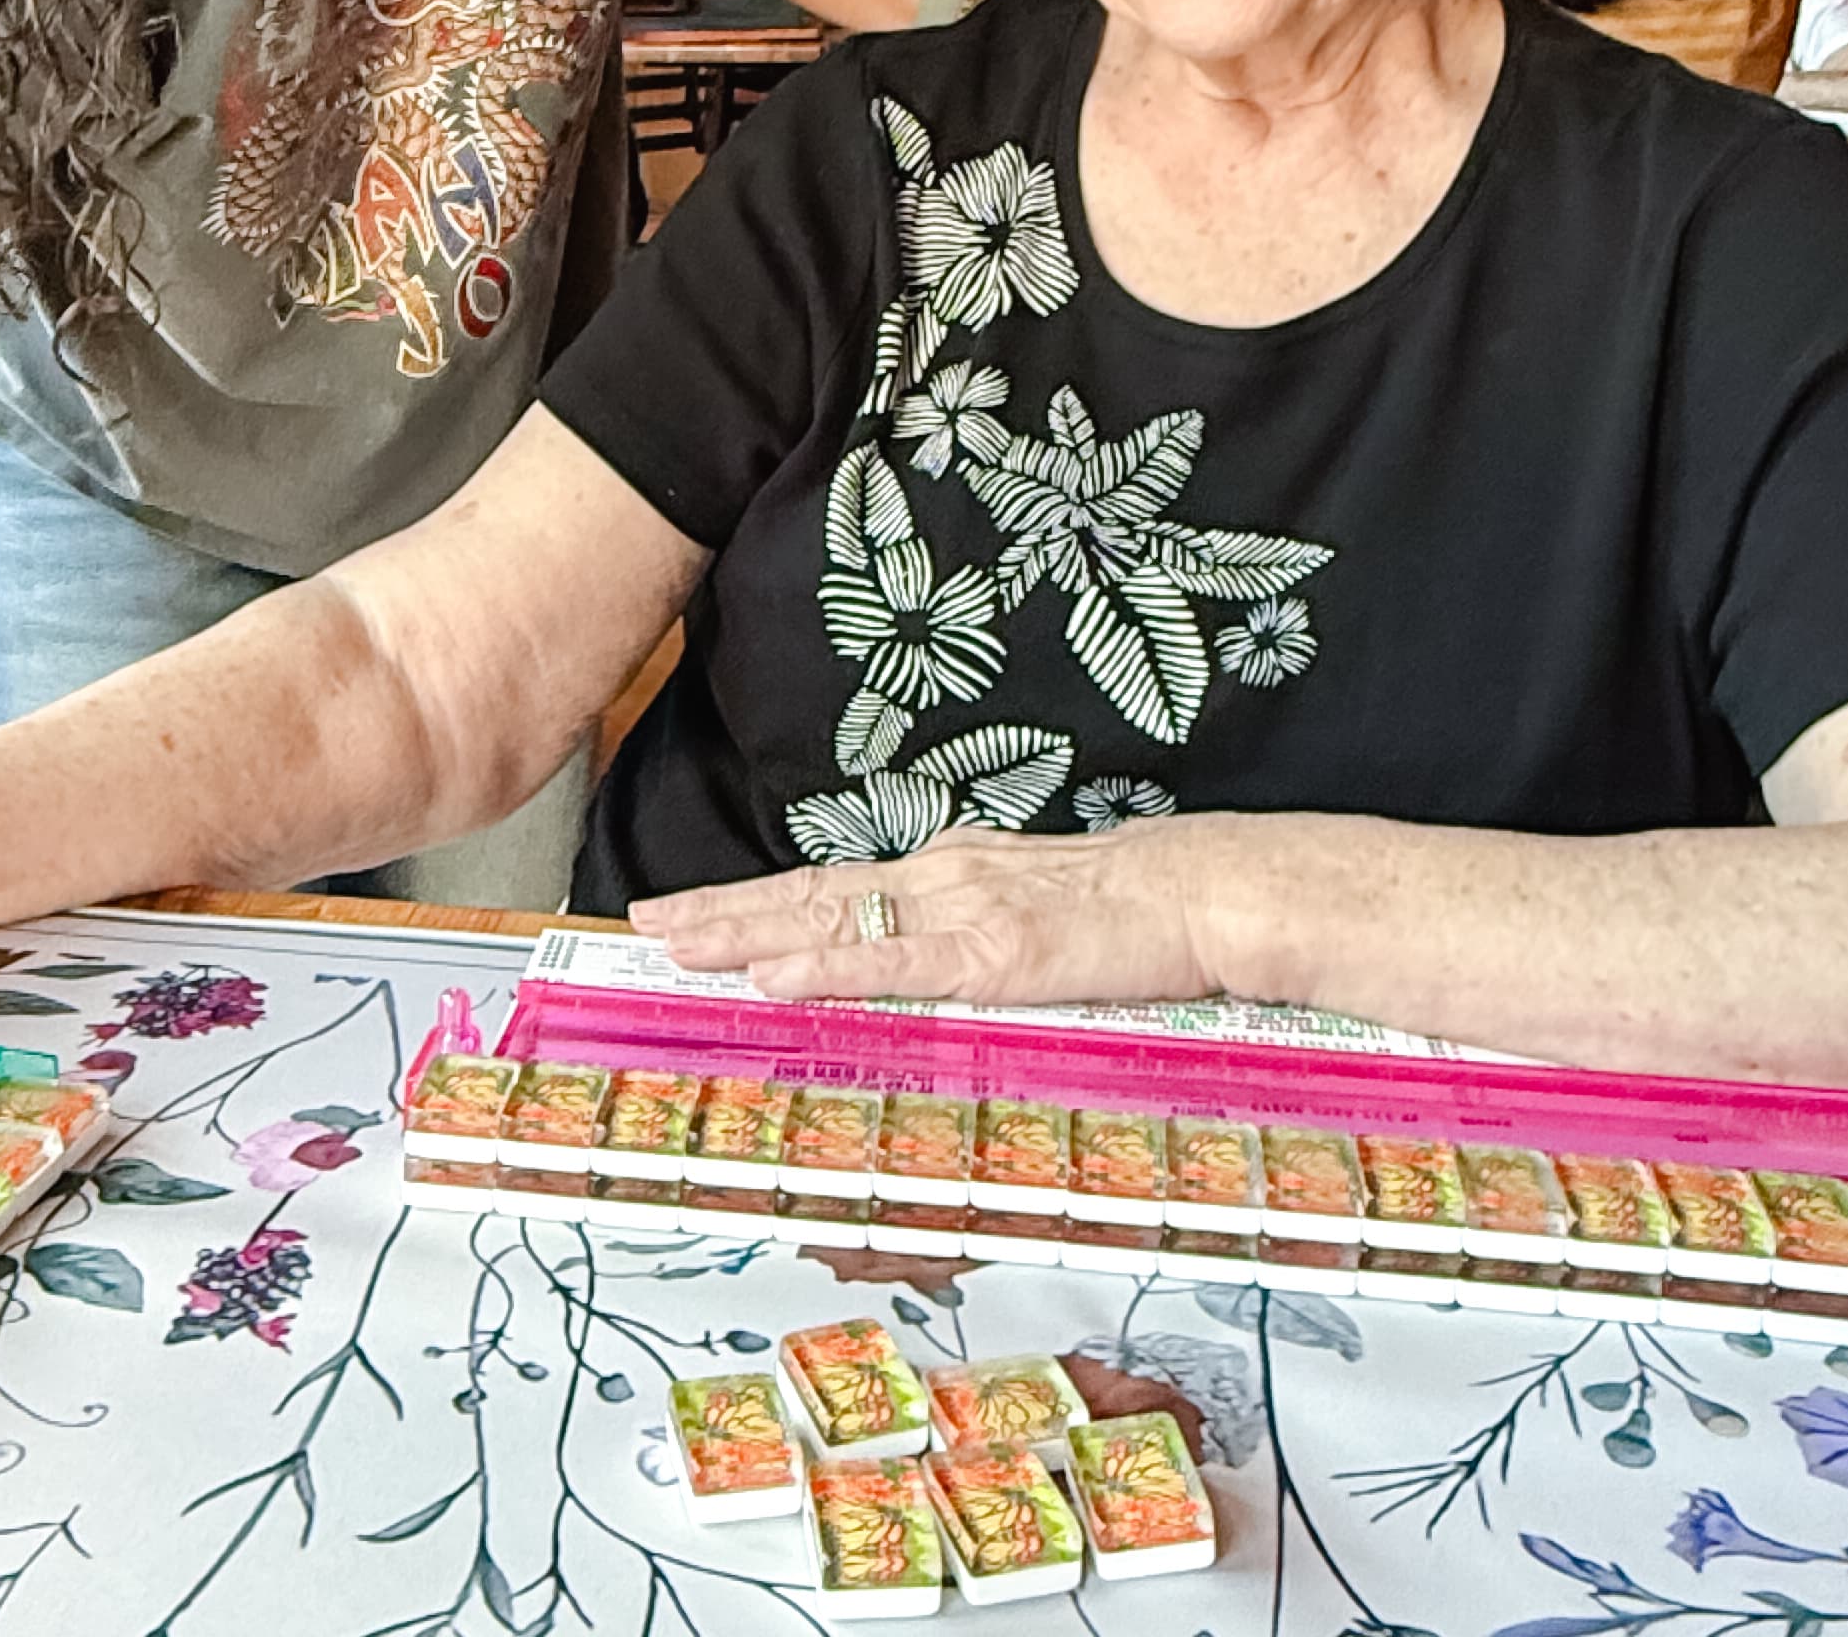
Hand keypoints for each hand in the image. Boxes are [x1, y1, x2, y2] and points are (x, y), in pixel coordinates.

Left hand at [630, 824, 1214, 1006]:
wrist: (1203, 892)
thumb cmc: (1130, 915)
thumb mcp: (1031, 919)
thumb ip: (968, 943)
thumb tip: (915, 976)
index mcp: (948, 871)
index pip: (830, 887)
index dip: (755, 901)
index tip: (690, 912)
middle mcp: (940, 877)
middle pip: (809, 893)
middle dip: (722, 910)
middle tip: (644, 923)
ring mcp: (961, 911)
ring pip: (831, 919)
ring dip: (747, 932)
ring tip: (678, 943)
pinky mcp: (991, 955)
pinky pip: (890, 965)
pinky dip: (824, 969)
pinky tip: (774, 977)